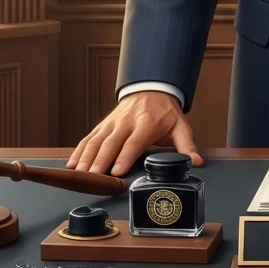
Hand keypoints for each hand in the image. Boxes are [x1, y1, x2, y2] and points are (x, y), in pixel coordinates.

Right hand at [66, 91, 203, 176]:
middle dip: (100, 161)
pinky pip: (89, 138)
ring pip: (96, 140)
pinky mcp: (103, 124)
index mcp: (146, 124)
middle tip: (92, 179)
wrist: (152, 89)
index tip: (116, 172)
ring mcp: (112, 122)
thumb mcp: (180, 126)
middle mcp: (126, 122)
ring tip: (79, 175)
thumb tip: (196, 163)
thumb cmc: (165, 112)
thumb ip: (187, 146)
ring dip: (86, 158)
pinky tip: (72, 165)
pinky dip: (79, 151)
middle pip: (110, 143)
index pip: (134, 142)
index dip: (124, 157)